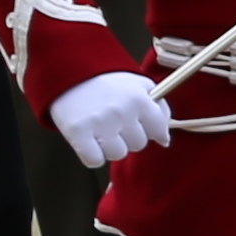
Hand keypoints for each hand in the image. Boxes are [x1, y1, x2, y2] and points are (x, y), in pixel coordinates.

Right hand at [51, 70, 168, 168]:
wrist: (71, 74)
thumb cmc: (108, 84)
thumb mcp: (141, 86)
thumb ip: (160, 108)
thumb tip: (164, 139)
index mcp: (140, 99)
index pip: (159, 130)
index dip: (150, 130)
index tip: (139, 125)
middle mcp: (122, 111)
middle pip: (138, 145)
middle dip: (129, 137)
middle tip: (115, 123)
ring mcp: (100, 122)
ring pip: (118, 154)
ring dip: (110, 147)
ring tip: (101, 130)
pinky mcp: (78, 132)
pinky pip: (94, 161)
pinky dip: (92, 156)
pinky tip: (89, 141)